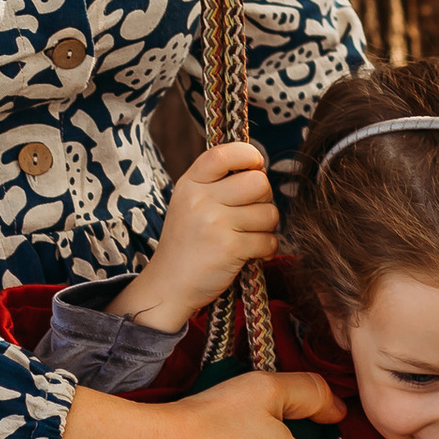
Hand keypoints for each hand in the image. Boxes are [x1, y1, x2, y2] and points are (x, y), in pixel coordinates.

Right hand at [110, 141, 280, 332]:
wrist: (169, 285)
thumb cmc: (187, 242)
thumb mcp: (189, 202)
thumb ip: (217, 183)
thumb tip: (259, 166)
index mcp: (191, 183)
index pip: (225, 153)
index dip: (249, 155)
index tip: (255, 166)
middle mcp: (201, 199)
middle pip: (259, 182)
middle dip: (264, 198)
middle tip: (252, 212)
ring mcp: (215, 224)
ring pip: (269, 213)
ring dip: (266, 228)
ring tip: (248, 235)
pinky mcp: (229, 248)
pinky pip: (268, 240)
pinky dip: (266, 249)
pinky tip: (252, 253)